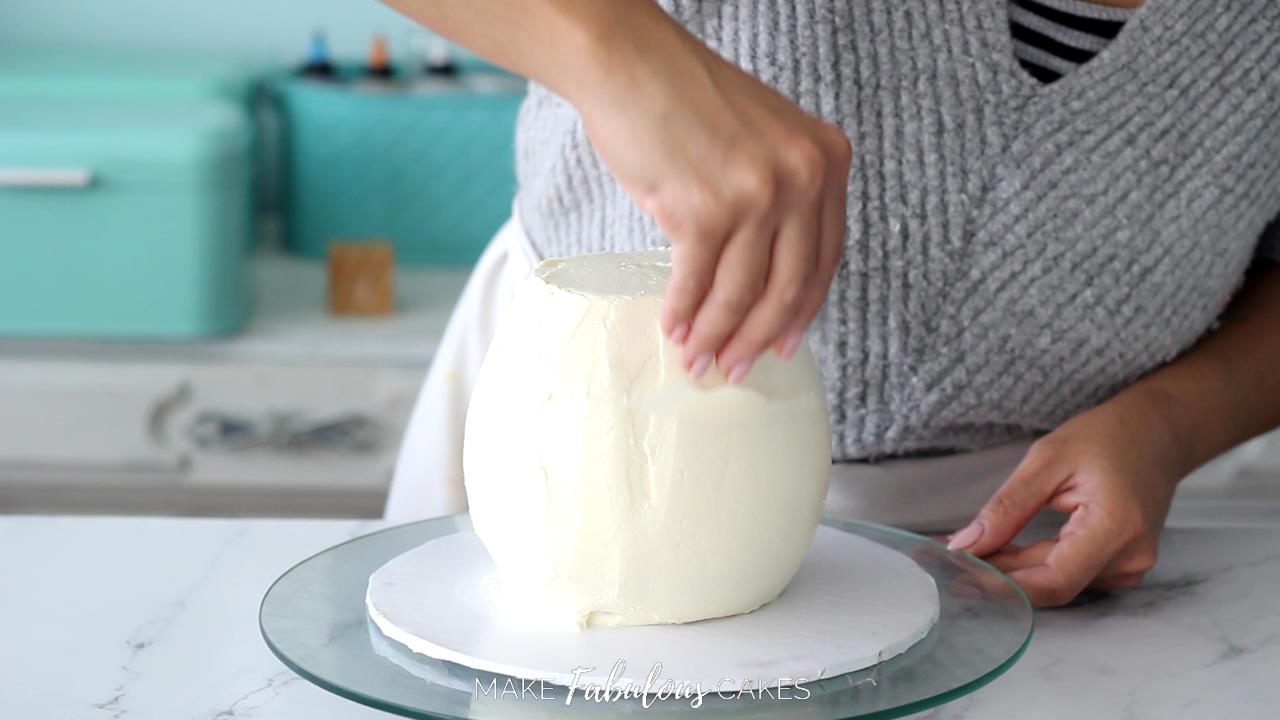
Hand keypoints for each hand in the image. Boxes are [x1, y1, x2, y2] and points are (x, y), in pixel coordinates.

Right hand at [571, 11, 851, 380]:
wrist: (629, 65)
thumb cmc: (685, 102)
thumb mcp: (762, 140)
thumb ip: (780, 198)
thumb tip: (766, 283)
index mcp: (826, 159)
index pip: (825, 257)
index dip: (802, 311)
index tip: (783, 344)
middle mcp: (802, 176)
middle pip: (789, 285)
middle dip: (759, 337)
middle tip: (735, 367)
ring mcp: (756, 193)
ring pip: (742, 292)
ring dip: (716, 335)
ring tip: (697, 358)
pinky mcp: (705, 209)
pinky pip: (697, 282)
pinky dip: (683, 313)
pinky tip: (673, 328)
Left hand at [946, 391, 1187, 605]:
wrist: (1156, 433)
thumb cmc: (1107, 437)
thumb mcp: (1047, 459)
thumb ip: (1007, 507)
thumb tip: (965, 545)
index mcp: (1116, 528)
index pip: (1054, 581)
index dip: (1003, 586)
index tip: (958, 578)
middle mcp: (1130, 558)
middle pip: (1050, 583)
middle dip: (996, 574)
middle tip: (945, 558)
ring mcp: (1131, 567)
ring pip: (1055, 582)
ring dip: (1010, 570)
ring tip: (967, 551)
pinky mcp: (1122, 566)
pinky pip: (1068, 574)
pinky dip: (1031, 565)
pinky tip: (1001, 552)